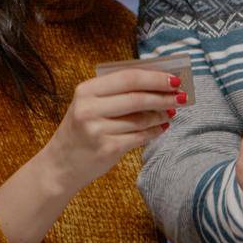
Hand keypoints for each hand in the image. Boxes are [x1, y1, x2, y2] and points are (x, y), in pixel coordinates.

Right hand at [42, 68, 184, 191]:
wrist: (60, 166)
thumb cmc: (81, 130)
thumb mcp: (89, 105)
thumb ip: (116, 93)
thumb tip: (158, 83)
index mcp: (86, 90)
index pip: (127, 77)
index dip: (154, 77)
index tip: (174, 78)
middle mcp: (89, 109)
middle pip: (137, 97)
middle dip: (164, 96)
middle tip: (182, 96)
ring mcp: (97, 130)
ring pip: (141, 119)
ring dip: (161, 114)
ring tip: (172, 112)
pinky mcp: (107, 149)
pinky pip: (139, 137)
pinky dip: (154, 131)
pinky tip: (162, 127)